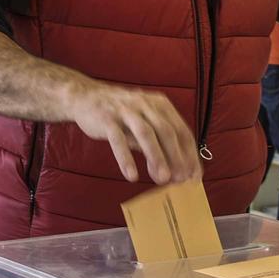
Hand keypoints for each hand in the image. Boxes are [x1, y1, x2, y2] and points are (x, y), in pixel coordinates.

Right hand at [72, 81, 199, 184]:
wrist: (84, 97)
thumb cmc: (119, 115)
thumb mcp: (143, 124)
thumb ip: (157, 144)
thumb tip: (174, 171)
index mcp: (160, 105)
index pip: (181, 131)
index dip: (190, 155)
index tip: (194, 176)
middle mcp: (145, 105)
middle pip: (167, 131)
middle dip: (177, 157)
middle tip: (181, 180)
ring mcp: (126, 110)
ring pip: (146, 134)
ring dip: (156, 157)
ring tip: (162, 179)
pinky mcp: (106, 118)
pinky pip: (118, 140)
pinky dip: (126, 159)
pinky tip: (132, 176)